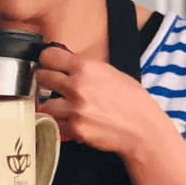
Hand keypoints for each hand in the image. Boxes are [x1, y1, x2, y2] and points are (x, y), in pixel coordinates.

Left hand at [34, 45, 173, 158]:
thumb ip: (85, 68)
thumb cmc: (132, 101)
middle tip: (53, 85)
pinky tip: (77, 120)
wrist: (142, 128)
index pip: (49, 56)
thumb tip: (64, 65)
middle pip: (42, 77)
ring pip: (45, 104)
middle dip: (47, 81)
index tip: (48, 64)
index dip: (47, 60)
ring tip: (66, 107)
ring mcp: (74, 109)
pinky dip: (63, 123)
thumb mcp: (111, 73)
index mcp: (86, 68)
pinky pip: (56, 123)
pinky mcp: (74, 128)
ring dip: (53, 106)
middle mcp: (78, 87)